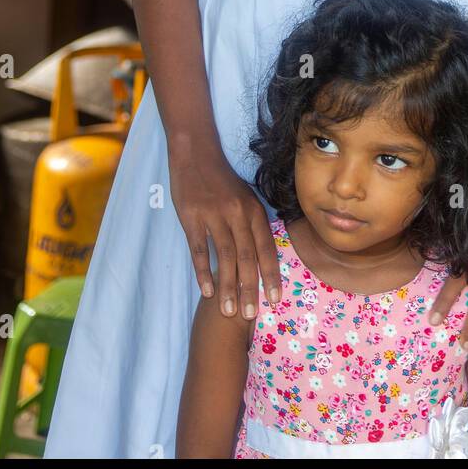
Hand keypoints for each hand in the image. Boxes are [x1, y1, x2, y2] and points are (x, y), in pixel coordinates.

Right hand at [168, 140, 282, 319]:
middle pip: (247, 257)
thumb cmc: (222, 180)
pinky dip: (203, 272)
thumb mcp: (245, 198)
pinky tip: (207, 291)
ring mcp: (214, 215)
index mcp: (254, 210)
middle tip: (251, 315)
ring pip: (224, 257)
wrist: (196, 153)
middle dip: (250, 289)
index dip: (271, 275)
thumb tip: (261, 256)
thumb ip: (252, 224)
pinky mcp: (192, 217)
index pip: (266, 248)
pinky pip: (199, 249)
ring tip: (228, 311)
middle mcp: (238, 213)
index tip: (275, 299)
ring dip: (227, 287)